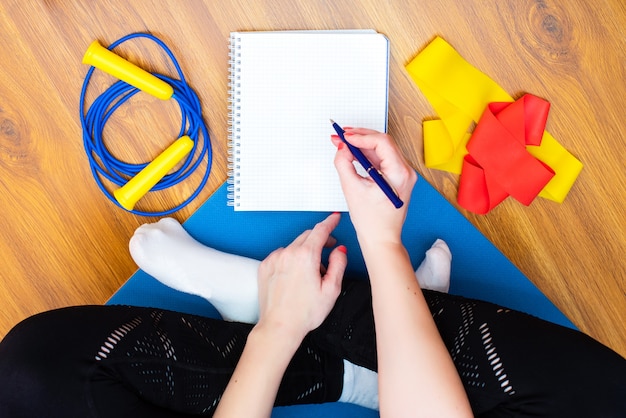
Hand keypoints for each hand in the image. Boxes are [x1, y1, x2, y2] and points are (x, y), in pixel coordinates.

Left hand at [256, 213, 346, 341]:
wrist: (279, 326)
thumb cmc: (304, 313)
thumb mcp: (332, 289)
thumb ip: (338, 264)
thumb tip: (339, 250)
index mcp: (305, 256)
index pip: (320, 230)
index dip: (330, 222)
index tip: (334, 218)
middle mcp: (287, 253)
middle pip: (307, 236)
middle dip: (319, 239)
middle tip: (329, 249)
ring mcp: (274, 259)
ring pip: (294, 246)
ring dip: (304, 252)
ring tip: (311, 273)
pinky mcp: (265, 267)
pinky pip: (281, 255)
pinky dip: (290, 259)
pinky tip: (295, 276)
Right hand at [332, 128, 416, 245]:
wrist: (381, 238)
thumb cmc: (371, 221)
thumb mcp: (351, 188)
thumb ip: (344, 163)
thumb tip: (342, 147)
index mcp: (399, 173)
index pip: (382, 142)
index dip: (361, 136)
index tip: (344, 137)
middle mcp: (406, 171)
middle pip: (383, 142)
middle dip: (360, 137)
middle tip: (340, 136)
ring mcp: (403, 174)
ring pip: (382, 149)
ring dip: (362, 144)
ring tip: (343, 143)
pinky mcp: (397, 177)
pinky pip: (382, 159)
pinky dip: (367, 154)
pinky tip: (353, 153)